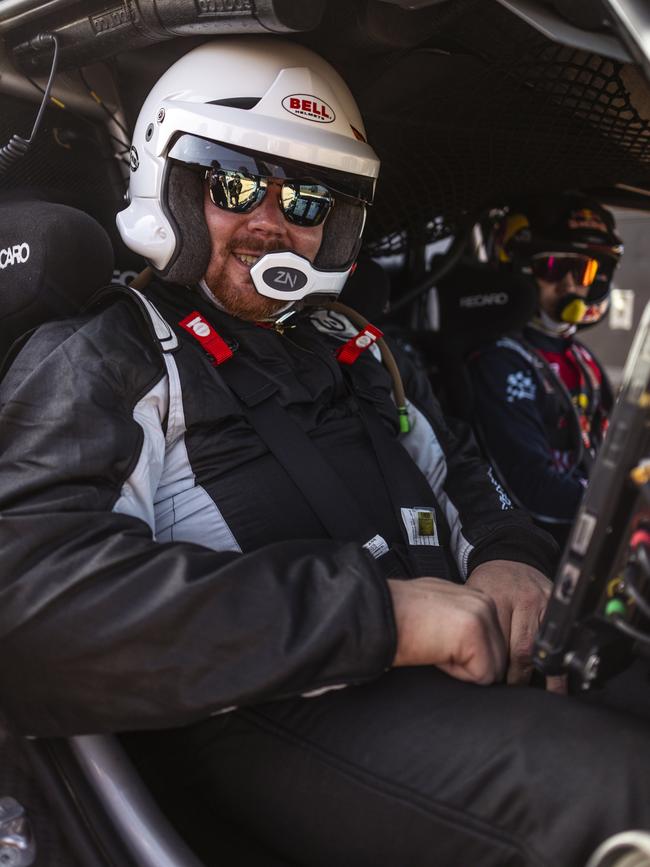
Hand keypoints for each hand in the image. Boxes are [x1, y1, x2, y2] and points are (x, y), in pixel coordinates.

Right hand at [388, 577, 506, 684]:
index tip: (438, 644)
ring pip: (493, 669)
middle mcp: (484, 601)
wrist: (374, 613)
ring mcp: (482, 615)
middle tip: (433, 646)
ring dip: (461, 669)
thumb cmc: (396, 617)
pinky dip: (456, 673)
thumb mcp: (437, 612)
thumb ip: (460, 622)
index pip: (493, 645)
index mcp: (476, 598)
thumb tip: (469, 648)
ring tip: (433, 647)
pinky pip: (481, 676)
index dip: (466, 657)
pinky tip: (434, 651)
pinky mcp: (474, 632)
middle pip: (498, 658)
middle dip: (468, 664)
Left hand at [466, 560, 565, 693]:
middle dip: (519, 676)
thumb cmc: (487, 584)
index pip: (498, 644)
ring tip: (540, 690)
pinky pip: (558, 637)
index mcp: (495, 599)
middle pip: (523, 650)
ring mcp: (543, 601)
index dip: (496, 669)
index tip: (495, 683)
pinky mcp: (556, 603)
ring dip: (542, 672)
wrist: (508, 556)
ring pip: (542, 647)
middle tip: (514, 691)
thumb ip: (474, 628)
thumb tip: (473, 666)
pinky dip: (555, 658)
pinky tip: (555, 676)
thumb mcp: (472, 600)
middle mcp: (521, 600)